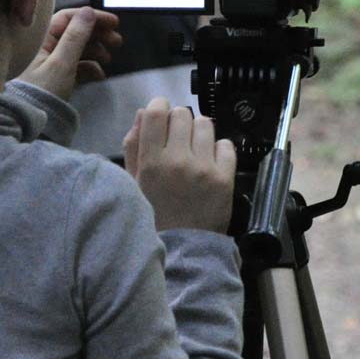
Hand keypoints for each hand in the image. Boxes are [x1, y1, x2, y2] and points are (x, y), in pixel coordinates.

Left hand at [19, 6, 121, 99]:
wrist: (26, 122)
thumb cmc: (42, 90)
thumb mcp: (61, 63)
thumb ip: (76, 36)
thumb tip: (88, 11)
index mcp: (42, 38)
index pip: (69, 17)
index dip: (92, 17)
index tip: (114, 23)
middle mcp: (45, 46)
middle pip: (75, 32)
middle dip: (98, 35)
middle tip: (117, 42)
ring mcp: (51, 62)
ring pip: (78, 48)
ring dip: (96, 51)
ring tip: (109, 59)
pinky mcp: (56, 76)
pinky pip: (76, 65)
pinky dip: (89, 67)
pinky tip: (99, 75)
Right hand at [123, 100, 236, 232]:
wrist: (184, 251)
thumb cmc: (155, 216)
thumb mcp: (133, 184)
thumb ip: (133, 147)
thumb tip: (142, 112)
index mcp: (150, 162)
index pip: (156, 112)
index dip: (158, 108)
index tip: (160, 117)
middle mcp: (177, 160)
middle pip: (182, 113)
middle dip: (178, 122)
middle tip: (177, 140)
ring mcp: (203, 168)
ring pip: (205, 124)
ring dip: (198, 133)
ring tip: (194, 151)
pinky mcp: (225, 177)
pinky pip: (226, 144)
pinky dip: (218, 149)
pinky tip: (210, 163)